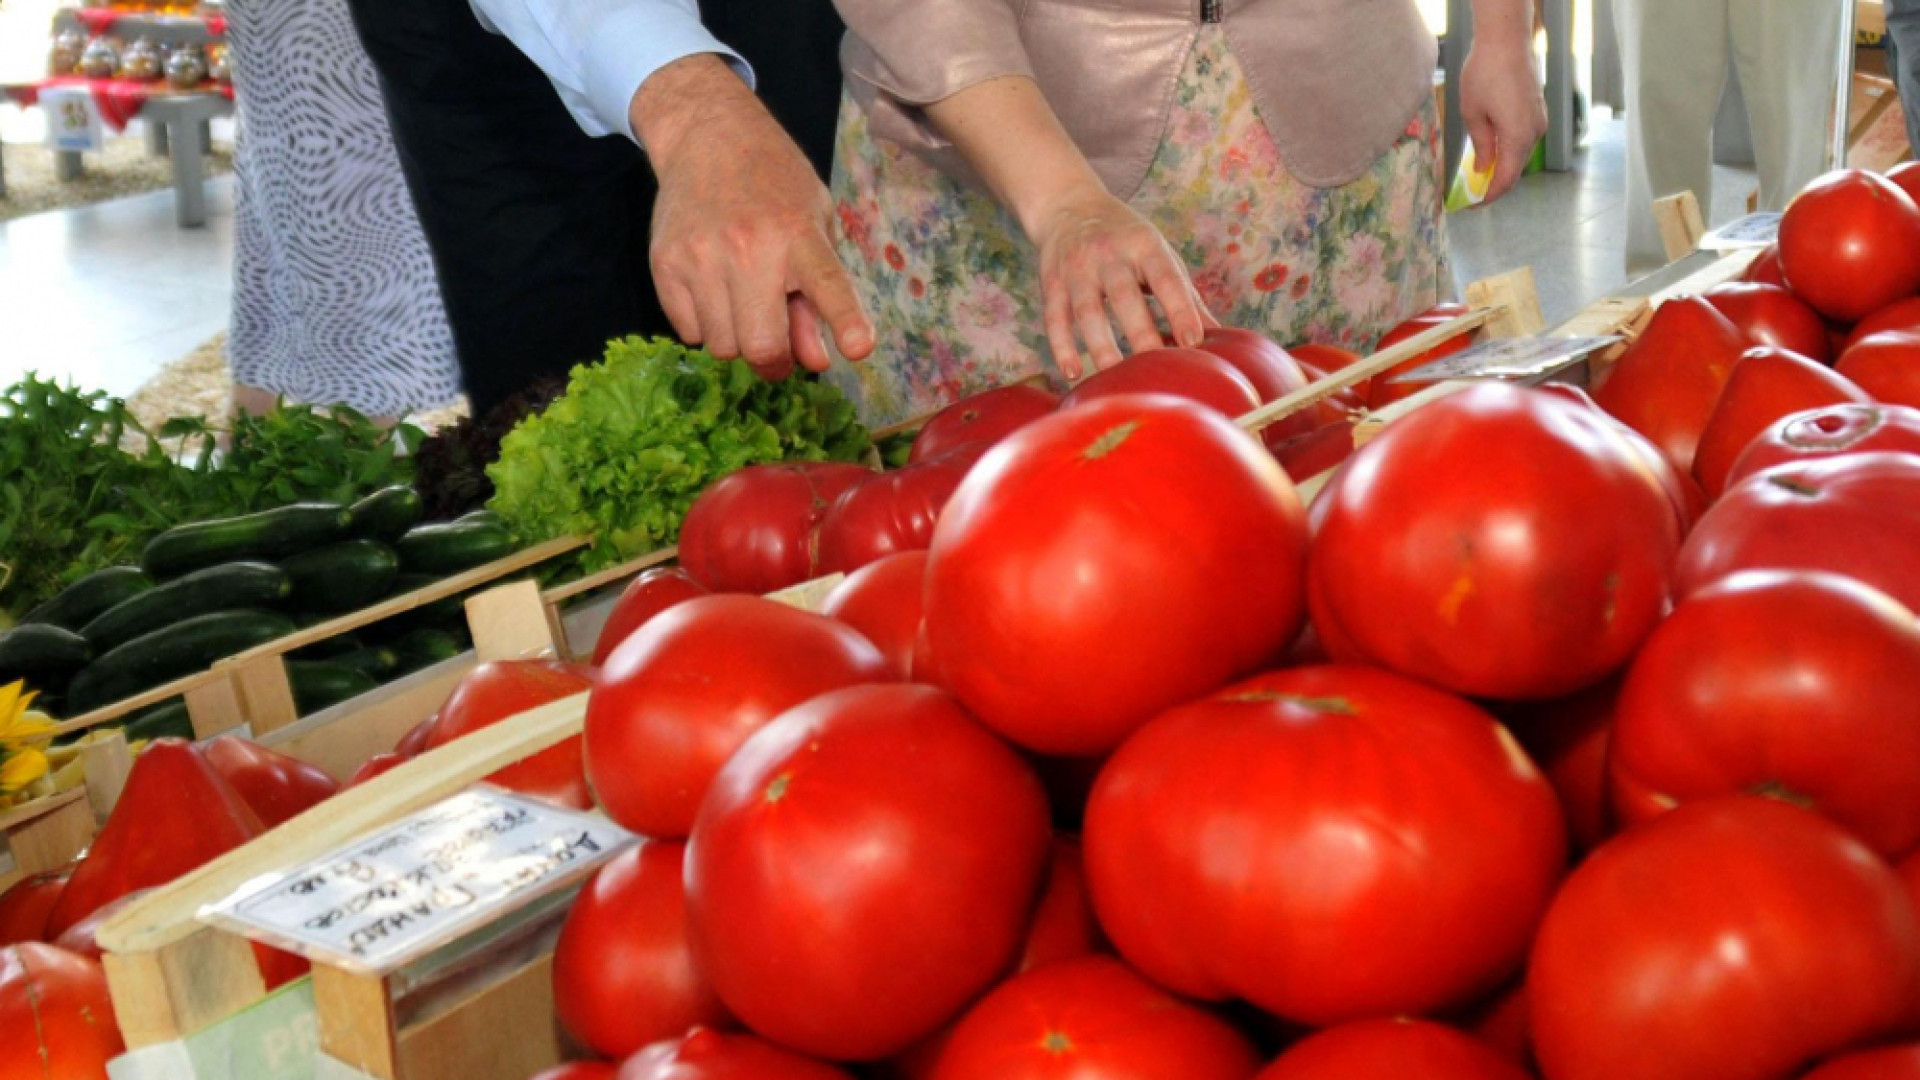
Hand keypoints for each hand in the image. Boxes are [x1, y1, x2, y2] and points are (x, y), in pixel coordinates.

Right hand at [633, 55, 873, 377]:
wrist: (708, 136)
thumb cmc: (775, 187)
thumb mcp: (814, 226)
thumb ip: (818, 296)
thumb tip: (815, 361)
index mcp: (798, 233)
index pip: (828, 284)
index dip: (846, 320)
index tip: (859, 348)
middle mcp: (749, 246)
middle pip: (760, 345)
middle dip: (774, 361)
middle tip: (777, 352)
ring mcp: (701, 256)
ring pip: (723, 346)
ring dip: (738, 340)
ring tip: (742, 302)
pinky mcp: (663, 264)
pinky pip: (689, 332)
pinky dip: (705, 326)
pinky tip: (713, 291)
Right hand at [1029, 185, 1213, 378]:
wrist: (1069, 206)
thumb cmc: (1126, 238)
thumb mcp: (1158, 252)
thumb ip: (1185, 293)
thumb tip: (1218, 334)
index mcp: (1144, 245)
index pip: (1165, 278)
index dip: (1179, 309)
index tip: (1193, 342)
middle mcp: (1109, 254)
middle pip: (1124, 297)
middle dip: (1140, 333)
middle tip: (1156, 370)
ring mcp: (1077, 269)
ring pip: (1088, 311)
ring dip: (1101, 346)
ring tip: (1114, 378)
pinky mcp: (1051, 283)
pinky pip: (1055, 318)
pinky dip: (1062, 346)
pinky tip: (1073, 372)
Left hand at [1458, 33, 1546, 203]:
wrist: (1506, 41)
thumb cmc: (1484, 74)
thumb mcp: (1473, 114)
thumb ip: (1481, 146)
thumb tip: (1483, 169)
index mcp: (1518, 137)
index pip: (1506, 179)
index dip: (1489, 196)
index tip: (1472, 205)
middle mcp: (1534, 132)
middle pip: (1515, 169)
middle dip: (1494, 184)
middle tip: (1471, 193)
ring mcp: (1539, 120)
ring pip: (1519, 154)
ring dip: (1501, 166)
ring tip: (1476, 175)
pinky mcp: (1537, 111)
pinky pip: (1522, 139)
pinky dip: (1507, 150)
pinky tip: (1490, 151)